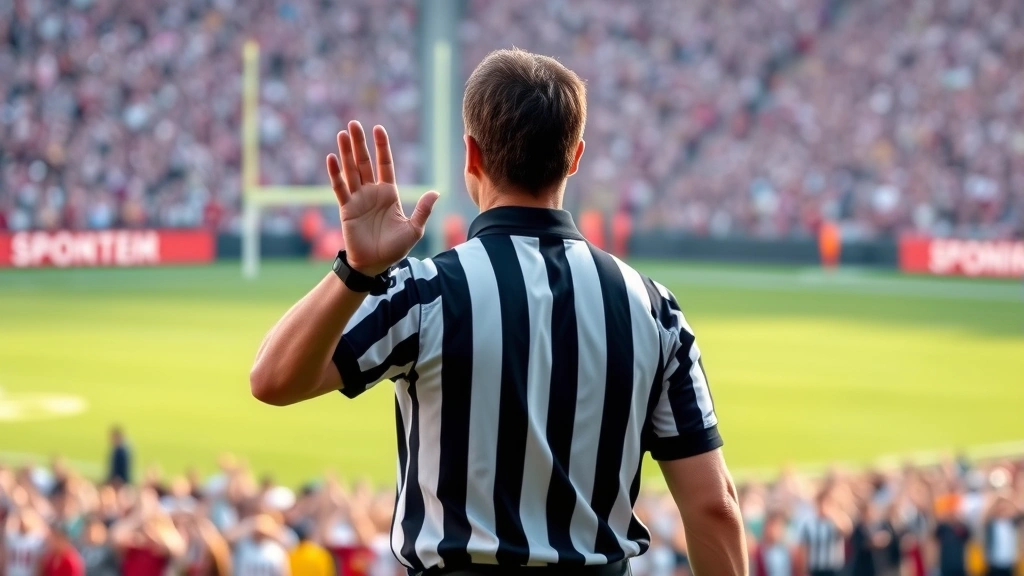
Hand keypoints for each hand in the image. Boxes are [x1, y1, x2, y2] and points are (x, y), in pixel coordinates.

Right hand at [327, 121, 438, 275]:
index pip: (385, 164)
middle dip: (360, 143)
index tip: (378, 128)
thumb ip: (423, 210)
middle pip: (365, 162)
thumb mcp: (414, 229)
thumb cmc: (394, 249)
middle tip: (354, 123)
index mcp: (389, 194)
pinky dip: (335, 173)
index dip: (382, 147)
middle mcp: (372, 192)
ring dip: (346, 152)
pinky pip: (340, 188)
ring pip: (351, 171)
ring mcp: (358, 199)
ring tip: (342, 134)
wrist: (374, 265)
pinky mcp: (346, 208)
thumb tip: (436, 192)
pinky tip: (332, 158)